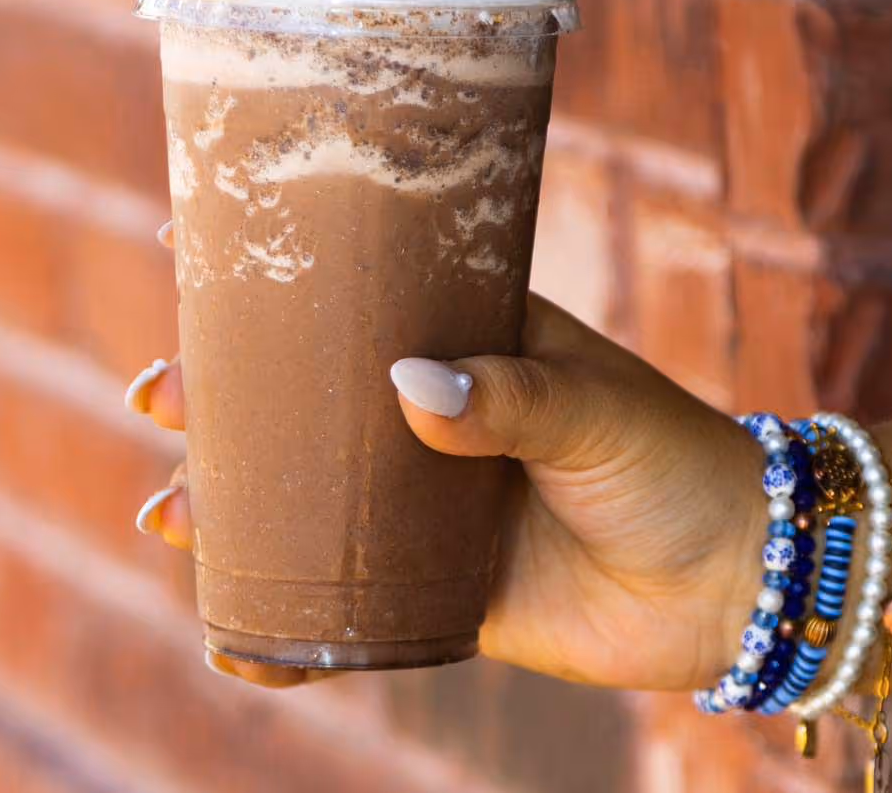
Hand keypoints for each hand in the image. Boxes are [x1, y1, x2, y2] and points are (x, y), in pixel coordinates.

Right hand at [128, 294, 766, 689]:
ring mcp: (424, 507)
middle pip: (303, 402)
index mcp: (463, 346)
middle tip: (158, 394)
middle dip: (221, 400)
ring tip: (169, 514)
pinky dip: (287, 628)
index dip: (272, 280)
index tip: (183, 253)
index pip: (354, 298)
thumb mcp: (593, 407)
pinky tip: (236, 638)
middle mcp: (428, 420)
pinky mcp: (436, 591)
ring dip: (230, 507)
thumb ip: (508, 396)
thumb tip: (410, 386)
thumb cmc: (672, 461)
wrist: (732, 580)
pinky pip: (343, 609)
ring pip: (304, 501)